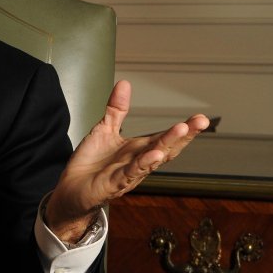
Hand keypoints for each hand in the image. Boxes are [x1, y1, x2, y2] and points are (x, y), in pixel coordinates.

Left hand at [44, 80, 208, 241]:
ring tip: (181, 130)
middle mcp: (138, 162)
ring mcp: (128, 174)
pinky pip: (130, 173)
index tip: (201, 118)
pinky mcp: (113, 184)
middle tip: (200, 121)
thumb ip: (117, 109)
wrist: (71, 189)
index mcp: (138, 149)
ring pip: (152, 160)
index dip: (184, 129)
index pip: (164, 137)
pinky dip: (142, 165)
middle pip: (165, 147)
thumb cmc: (92, 163)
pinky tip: (153, 155)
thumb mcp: (104, 130)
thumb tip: (125, 83)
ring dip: (166, 145)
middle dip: (184, 135)